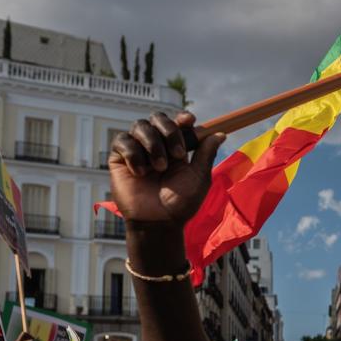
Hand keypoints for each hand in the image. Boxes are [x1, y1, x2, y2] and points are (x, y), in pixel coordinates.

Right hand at [108, 111, 225, 224]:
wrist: (159, 222)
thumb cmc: (181, 203)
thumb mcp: (199, 177)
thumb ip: (206, 154)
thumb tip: (220, 134)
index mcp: (176, 147)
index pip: (177, 124)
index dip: (182, 119)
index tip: (189, 121)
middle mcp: (156, 145)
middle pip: (157, 118)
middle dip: (169, 131)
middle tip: (178, 154)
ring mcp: (137, 150)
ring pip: (140, 126)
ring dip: (153, 144)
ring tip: (159, 168)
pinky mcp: (119, 158)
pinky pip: (123, 141)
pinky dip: (134, 154)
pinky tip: (141, 172)